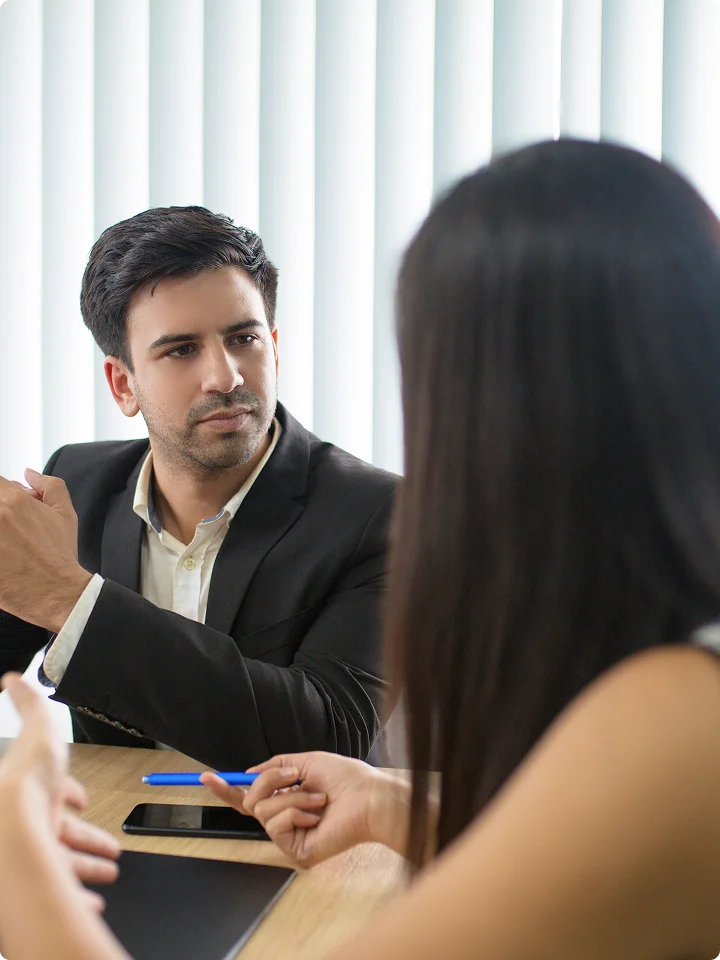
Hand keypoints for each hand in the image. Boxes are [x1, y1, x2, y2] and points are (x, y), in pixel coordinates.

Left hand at [0, 470, 91, 630]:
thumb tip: (29, 473)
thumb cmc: (59, 556)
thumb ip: (50, 486)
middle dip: (0, 514)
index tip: (9, 512)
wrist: (55, 592)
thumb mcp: (65, 514)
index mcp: (14, 501)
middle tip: (10, 531)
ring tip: (7, 544)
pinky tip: (3, 555)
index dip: (3, 494)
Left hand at [0, 674, 120, 908]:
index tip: (83, 802)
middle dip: (87, 842)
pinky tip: (90, 902)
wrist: (12, 820)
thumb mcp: (37, 729)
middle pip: (62, 835)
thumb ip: (28, 704)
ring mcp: (33, 853)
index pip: (54, 796)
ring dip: (87, 869)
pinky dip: (78, 897)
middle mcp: (30, 823)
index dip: (71, 798)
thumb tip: (12, 678)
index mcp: (32, 792)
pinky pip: (61, 894)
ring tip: (108, 874)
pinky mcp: (38, 880)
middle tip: (109, 850)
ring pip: (64, 866)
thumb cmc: (26, 781)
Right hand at [201, 752, 408, 867]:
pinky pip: (277, 825)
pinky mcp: (295, 851)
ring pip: (263, 811)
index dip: (227, 789)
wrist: (368, 798)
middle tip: (293, 776)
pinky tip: (318, 815)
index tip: (206, 777)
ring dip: (292, 797)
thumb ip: (275, 766)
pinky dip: (297, 811)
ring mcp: (289, 837)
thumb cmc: (346, 779)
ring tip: (319, 799)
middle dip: (269, 782)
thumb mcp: (306, 761)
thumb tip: (249, 773)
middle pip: (250, 802)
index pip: (250, 798)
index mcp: (287, 799)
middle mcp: (285, 819)